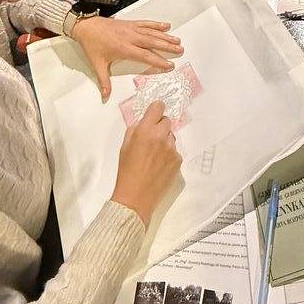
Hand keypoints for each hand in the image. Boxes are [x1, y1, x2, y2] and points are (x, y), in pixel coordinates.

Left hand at [71, 16, 182, 100]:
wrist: (86, 26)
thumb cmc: (92, 45)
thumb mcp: (97, 64)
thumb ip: (104, 81)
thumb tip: (105, 96)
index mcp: (124, 49)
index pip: (145, 56)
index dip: (158, 61)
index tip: (169, 65)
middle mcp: (130, 38)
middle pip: (153, 42)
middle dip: (167, 47)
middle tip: (180, 50)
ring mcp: (131, 29)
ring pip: (152, 33)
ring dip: (165, 36)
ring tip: (177, 40)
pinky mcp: (130, 23)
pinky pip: (146, 23)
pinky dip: (156, 25)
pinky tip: (166, 26)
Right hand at [111, 101, 181, 225]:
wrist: (136, 196)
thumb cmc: (126, 170)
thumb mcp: (125, 145)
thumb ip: (136, 129)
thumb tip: (145, 122)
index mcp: (145, 130)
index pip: (158, 107)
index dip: (156, 110)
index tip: (155, 114)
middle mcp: (161, 136)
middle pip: (167, 121)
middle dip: (159, 127)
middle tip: (151, 139)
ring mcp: (172, 148)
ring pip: (171, 137)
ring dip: (164, 142)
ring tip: (154, 157)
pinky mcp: (178, 160)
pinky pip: (174, 151)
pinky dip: (168, 155)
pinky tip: (159, 166)